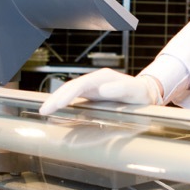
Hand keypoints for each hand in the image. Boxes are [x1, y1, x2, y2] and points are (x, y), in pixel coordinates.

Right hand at [38, 69, 160, 115]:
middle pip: (70, 87)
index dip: (68, 94)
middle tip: (43, 109)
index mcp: (103, 78)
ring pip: (69, 92)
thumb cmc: (141, 93)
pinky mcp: (91, 95)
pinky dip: (63, 104)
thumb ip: (121, 89)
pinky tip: (55, 111)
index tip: (58, 104)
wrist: (146, 94)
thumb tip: (103, 90)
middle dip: (56, 97)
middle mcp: (95, 81)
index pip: (80, 84)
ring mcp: (92, 88)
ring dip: (56, 100)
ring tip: (43, 111)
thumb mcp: (135, 91)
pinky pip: (73, 98)